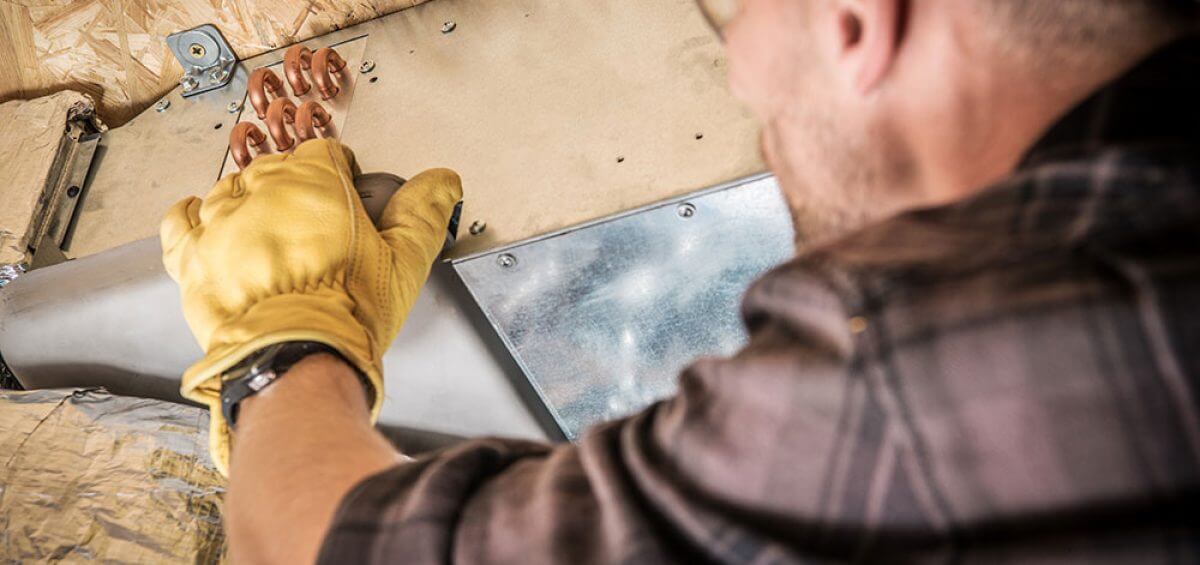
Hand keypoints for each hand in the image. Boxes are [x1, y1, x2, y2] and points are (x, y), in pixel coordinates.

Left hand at [161, 139, 461, 473]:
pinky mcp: (192, 254)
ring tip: (269, 234)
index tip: (347, 196)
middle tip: (314, 228)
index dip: (340, 174)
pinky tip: (204, 217)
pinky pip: (181, 218)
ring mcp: (221, 219)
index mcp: (313, 180)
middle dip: (295, 191)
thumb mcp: (404, 260)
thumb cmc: (348, 310)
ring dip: (250, 204)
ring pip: (232, 189)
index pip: (324, 154)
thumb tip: (443, 181)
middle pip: (277, 169)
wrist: (295, 356)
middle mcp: (262, 188)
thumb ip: (424, 212)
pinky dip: (191, 214)